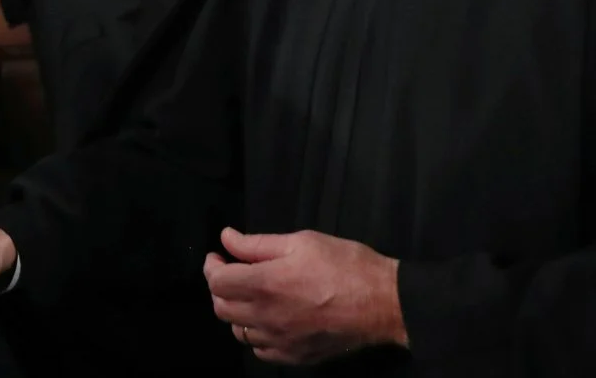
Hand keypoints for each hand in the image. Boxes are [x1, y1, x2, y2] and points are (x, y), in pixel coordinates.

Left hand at [204, 227, 404, 366]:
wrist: (383, 303)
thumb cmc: (344, 264)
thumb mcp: (301, 242)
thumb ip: (258, 244)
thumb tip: (227, 239)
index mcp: (265, 284)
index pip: (217, 282)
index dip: (211, 267)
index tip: (218, 256)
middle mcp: (266, 316)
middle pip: (221, 308)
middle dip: (220, 288)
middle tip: (232, 272)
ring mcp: (280, 341)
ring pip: (238, 331)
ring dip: (237, 311)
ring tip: (250, 295)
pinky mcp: (295, 356)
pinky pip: (261, 350)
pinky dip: (256, 335)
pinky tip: (268, 320)